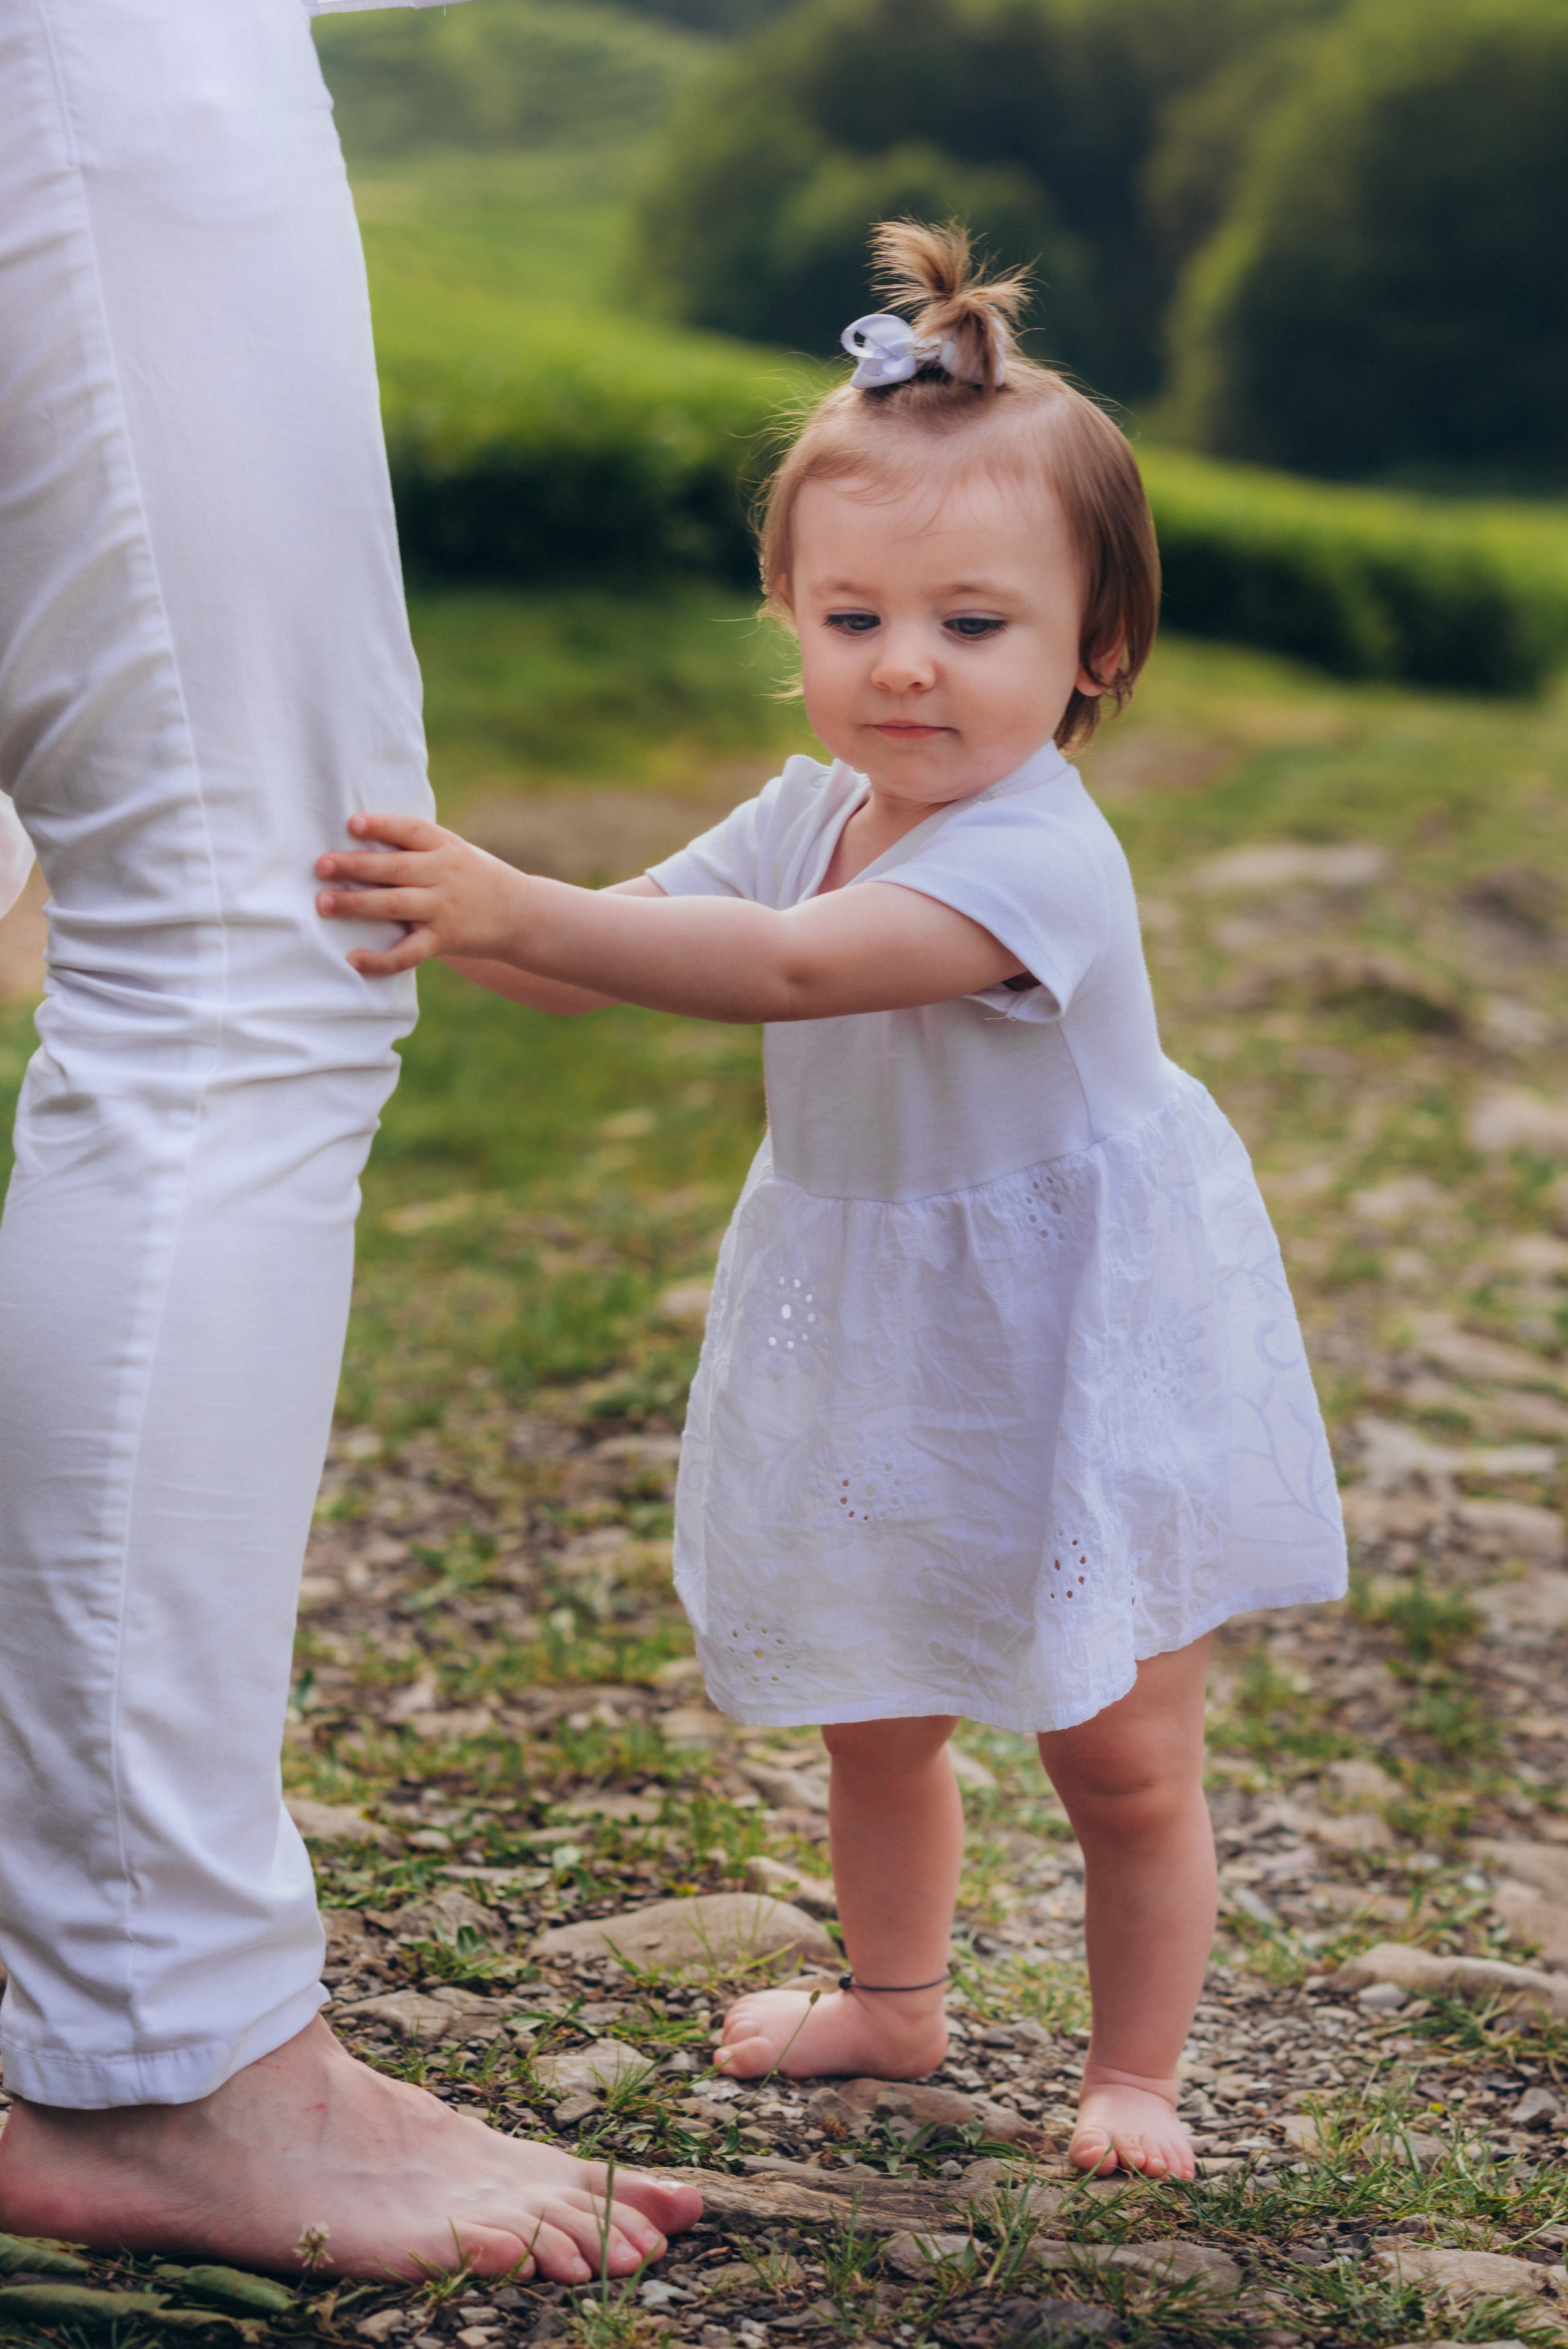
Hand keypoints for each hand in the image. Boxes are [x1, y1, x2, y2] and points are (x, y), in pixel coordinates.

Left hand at [315, 812, 525, 976]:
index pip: (410, 830)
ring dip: (357, 904)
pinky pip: (409, 953)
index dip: (381, 826)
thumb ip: (415, 848)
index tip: (351, 824)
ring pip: (396, 905)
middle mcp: (444, 875)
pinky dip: (382, 960)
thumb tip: (356, 842)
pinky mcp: (444, 940)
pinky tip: (355, 960)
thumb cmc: (473, 878)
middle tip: (320, 865)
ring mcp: (444, 909)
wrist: (521, 914)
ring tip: (325, 903)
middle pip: (395, 868)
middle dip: (356, 866)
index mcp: (445, 847)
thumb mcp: (453, 852)